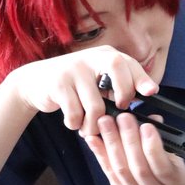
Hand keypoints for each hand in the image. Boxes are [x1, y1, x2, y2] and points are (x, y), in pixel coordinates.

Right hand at [3, 46, 159, 135]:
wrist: (34, 82)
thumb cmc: (75, 86)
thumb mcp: (98, 81)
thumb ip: (118, 87)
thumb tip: (147, 97)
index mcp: (105, 56)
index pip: (128, 63)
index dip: (141, 78)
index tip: (151, 92)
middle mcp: (91, 58)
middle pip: (117, 69)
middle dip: (123, 94)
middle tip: (118, 109)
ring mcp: (73, 69)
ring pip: (96, 105)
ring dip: (93, 124)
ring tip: (88, 127)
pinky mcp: (58, 83)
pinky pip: (75, 113)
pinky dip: (75, 124)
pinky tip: (73, 122)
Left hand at [84, 111, 184, 184]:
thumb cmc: (172, 179)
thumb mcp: (176, 161)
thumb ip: (165, 142)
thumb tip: (152, 118)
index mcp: (174, 184)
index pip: (162, 167)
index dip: (153, 146)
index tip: (146, 125)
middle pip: (139, 167)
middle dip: (129, 139)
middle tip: (123, 117)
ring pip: (121, 169)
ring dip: (112, 143)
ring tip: (106, 122)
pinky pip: (108, 172)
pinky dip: (99, 153)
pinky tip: (93, 138)